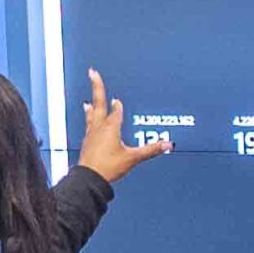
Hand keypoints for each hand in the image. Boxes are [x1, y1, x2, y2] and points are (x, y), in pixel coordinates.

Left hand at [77, 69, 170, 183]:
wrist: (90, 179)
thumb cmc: (107, 167)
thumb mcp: (132, 158)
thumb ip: (150, 150)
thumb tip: (166, 144)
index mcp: (111, 128)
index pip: (116, 110)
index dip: (117, 104)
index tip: (117, 98)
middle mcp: (99, 128)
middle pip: (98, 103)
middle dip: (97, 87)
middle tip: (93, 73)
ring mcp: (91, 135)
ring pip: (91, 114)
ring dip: (91, 105)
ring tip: (89, 98)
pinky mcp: (86, 143)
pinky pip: (88, 126)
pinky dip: (89, 118)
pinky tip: (88, 120)